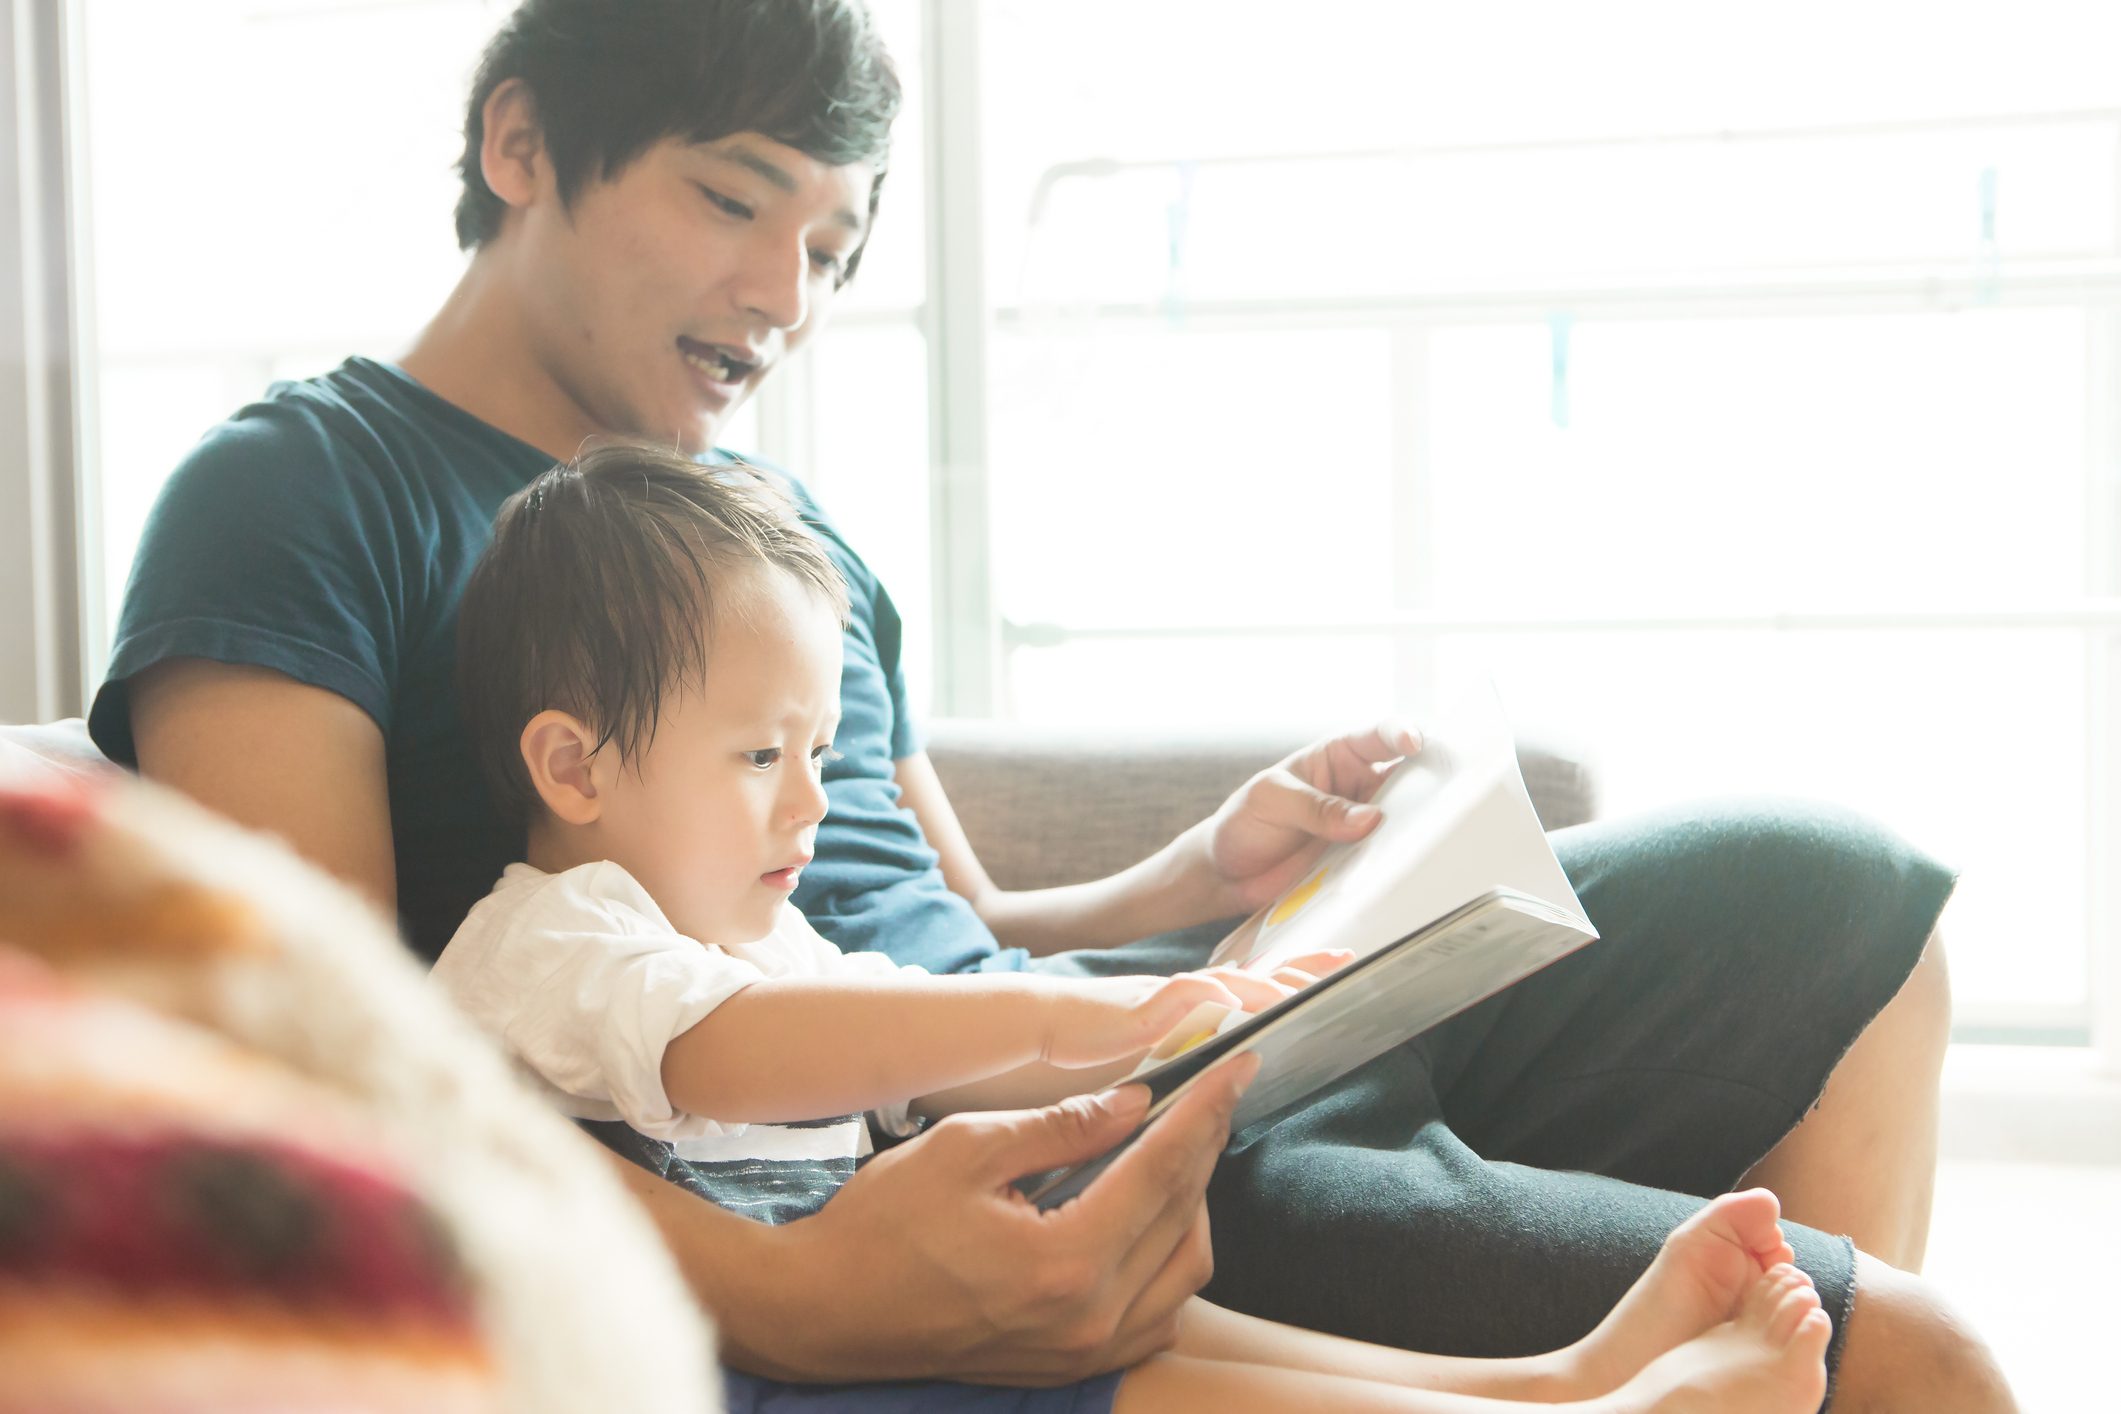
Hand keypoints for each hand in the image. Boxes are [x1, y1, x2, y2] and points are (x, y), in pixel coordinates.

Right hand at [739, 1055, 1259, 1384]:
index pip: (1162, 1170)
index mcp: (1064, 1261)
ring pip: (1185, 1272)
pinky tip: (1147, 1219)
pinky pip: (1157, 1316)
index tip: (1238, 1067)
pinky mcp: (1071, 1366)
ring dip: (1192, 1206)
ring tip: (1172, 1150)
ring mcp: (1083, 1352)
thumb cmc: (882, 1225)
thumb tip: (1136, 1102)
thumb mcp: (966, 1147)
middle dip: (1204, 1148)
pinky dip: (1170, 1262)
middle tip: (1210, 1096)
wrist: (829, 1309)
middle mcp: (1087, 1318)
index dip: (1206, 1110)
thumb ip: (1062, 1125)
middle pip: (1185, 1218)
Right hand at [1039, 950, 1357, 1068]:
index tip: (1339, 966)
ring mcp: (1169, 996)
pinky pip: (1186, 994)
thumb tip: (1227, 1072)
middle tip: (1346, 961)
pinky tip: (1239, 998)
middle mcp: (1191, 993)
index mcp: (1198, 1003)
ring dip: (1271, 985)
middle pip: (1258, 975)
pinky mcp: (1144, 1006)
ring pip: (1231, 982)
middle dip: (1302, 969)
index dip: (1298, 975)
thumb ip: (1193, 1052)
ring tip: (1308, 988)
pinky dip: (1215, 995)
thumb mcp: (1157, 1048)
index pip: (1258, 985)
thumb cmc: (1095, 1038)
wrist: (1044, 1021)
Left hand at [1186, 721, 1421, 916]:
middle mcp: (1358, 788)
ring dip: (1418, 825)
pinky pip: (1389, 857)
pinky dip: (1400, 860)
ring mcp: (1363, 826)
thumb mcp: (1271, 801)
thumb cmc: (1245, 822)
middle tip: (1445, 791)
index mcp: (1336, 756)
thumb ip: (1316, 808)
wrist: (1227, 873)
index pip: (1377, 737)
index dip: (1401, 734)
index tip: (1414, 743)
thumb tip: (1368, 819)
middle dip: (1429, 781)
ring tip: (1428, 833)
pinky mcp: (1361, 860)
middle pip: (1407, 778)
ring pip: (1406, 819)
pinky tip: (1406, 865)